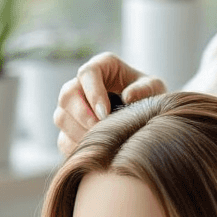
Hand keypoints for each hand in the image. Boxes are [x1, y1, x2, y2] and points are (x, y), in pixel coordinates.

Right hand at [53, 52, 167, 156]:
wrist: (146, 117)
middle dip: (82, 116)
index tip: (105, 113)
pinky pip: (63, 139)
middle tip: (100, 131)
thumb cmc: (149, 96)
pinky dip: (77, 147)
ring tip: (100, 142)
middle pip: (67, 95)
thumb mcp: (154, 88)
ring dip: (78, 133)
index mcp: (103, 66)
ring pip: (61, 117)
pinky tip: (95, 151)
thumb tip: (128, 96)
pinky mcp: (70, 128)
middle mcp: (82, 83)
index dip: (93, 93)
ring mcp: (72, 106)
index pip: (88, 72)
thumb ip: (145, 89)